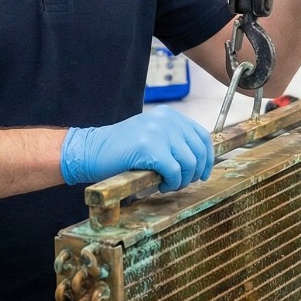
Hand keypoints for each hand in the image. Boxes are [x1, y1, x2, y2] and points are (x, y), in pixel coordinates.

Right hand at [60, 108, 214, 192]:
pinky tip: (161, 185)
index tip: (202, 173)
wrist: (92, 151)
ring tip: (170, 185)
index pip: (202, 136)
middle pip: (198, 151)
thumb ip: (174, 141)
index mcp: (170, 115)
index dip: (207, 158)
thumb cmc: (122, 149)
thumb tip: (200, 161)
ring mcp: (159, 132)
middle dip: (194, 173)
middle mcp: (167, 120)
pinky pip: (174, 172)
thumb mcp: (153, 136)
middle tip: (182, 183)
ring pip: (188, 163)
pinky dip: (171, 183)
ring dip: (182, 180)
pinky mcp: (150, 148)